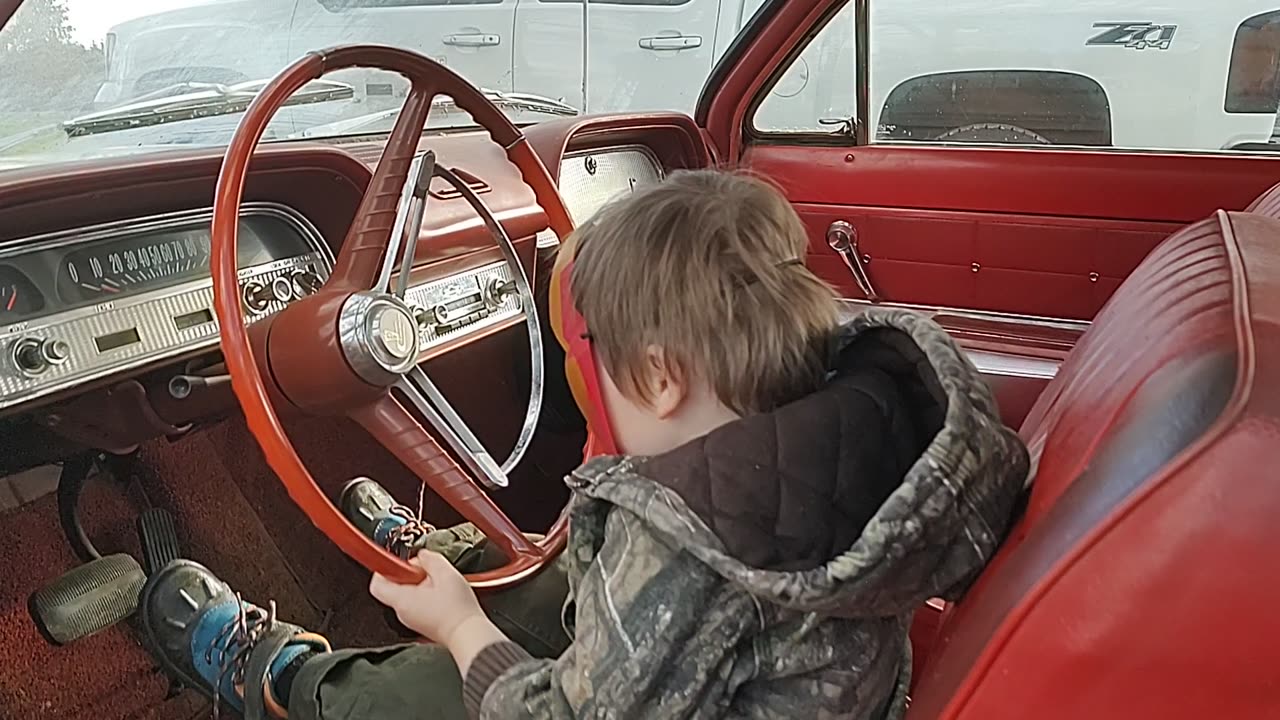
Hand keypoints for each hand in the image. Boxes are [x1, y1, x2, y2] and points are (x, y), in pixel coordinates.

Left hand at [369, 550, 484, 645]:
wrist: (469, 633)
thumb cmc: (457, 610)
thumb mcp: (446, 572)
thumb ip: (429, 558)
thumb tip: (422, 555)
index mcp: (402, 600)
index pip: (377, 582)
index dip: (384, 568)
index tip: (399, 561)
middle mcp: (402, 612)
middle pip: (394, 587)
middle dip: (410, 574)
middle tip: (426, 571)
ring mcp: (412, 620)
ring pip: (407, 595)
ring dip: (420, 585)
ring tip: (438, 583)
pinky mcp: (422, 624)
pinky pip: (417, 605)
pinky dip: (426, 596)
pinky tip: (443, 594)